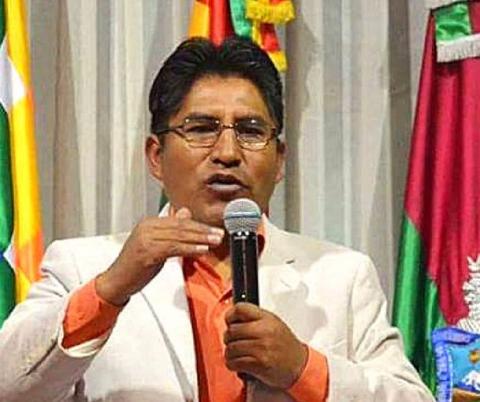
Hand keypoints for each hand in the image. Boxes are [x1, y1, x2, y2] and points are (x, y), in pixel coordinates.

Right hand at [96, 207, 223, 305]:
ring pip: (179, 236)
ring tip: (215, 241)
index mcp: (150, 223)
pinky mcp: (147, 252)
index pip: (179, 221)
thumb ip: (170, 229)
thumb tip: (185, 213)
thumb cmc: (135, 266)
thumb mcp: (155, 243)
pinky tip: (202, 250)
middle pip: (181, 226)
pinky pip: (174, 248)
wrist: (116, 282)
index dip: (198, 226)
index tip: (214, 230)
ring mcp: (146, 238)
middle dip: (203, 231)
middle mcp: (147, 227)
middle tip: (220, 234)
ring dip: (200, 239)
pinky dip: (190, 248)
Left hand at [223, 303, 307, 388]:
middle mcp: (264, 331)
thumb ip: (255, 319)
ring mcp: (261, 348)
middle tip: (233, 341)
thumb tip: (233, 319)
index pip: (240, 309)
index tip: (230, 321)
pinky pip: (233, 362)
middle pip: (232, 330)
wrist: (299, 365)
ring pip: (230, 348)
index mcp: (267, 319)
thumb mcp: (274, 323)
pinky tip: (238, 363)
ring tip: (236, 354)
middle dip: (229, 338)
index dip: (230, 315)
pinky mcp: (258, 364)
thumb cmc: (286, 345)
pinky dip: (232, 364)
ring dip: (230, 353)